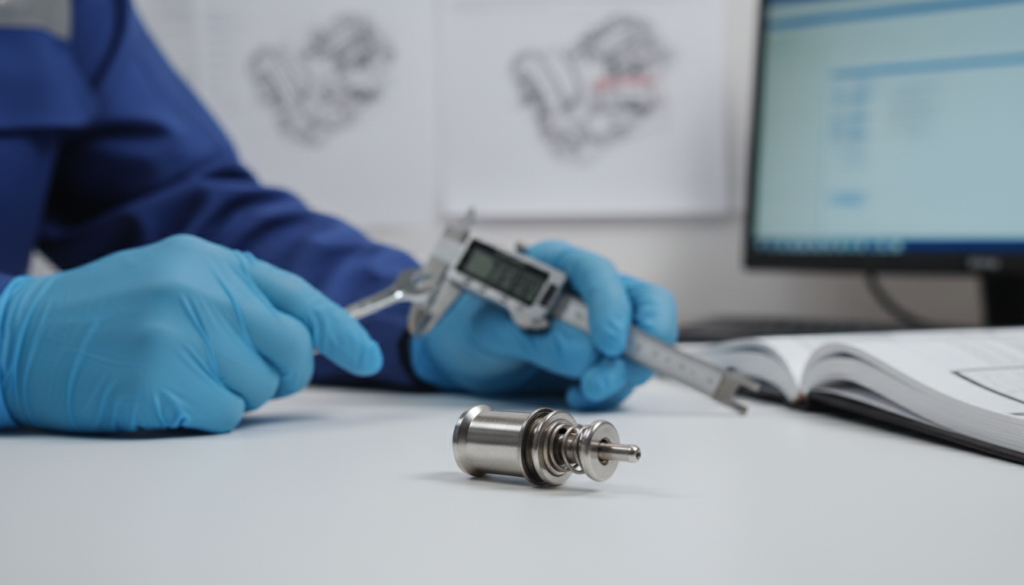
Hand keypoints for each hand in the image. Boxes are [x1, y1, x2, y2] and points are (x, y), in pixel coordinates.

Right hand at [0, 235, 382, 432]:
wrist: (21, 340)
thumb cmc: (102, 313)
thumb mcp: (172, 274)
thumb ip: (236, 294)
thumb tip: (304, 333)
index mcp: (211, 261)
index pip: (301, 299)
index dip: (344, 332)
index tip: (368, 357)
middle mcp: (203, 291)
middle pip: (292, 351)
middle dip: (279, 373)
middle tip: (237, 372)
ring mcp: (184, 334)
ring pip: (260, 389)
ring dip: (232, 393)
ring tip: (181, 373)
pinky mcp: (165, 380)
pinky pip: (226, 415)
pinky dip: (204, 414)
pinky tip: (166, 394)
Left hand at [409, 240, 677, 409]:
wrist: (464, 353)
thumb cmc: (468, 327)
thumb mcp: (488, 330)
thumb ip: (534, 338)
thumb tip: (580, 350)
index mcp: (557, 263)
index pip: (600, 274)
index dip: (612, 307)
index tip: (608, 344)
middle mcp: (589, 287)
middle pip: (646, 303)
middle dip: (635, 346)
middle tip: (602, 377)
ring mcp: (603, 320)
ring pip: (645, 342)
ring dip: (620, 375)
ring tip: (582, 388)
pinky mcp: (605, 352)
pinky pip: (629, 371)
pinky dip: (611, 389)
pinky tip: (579, 391)